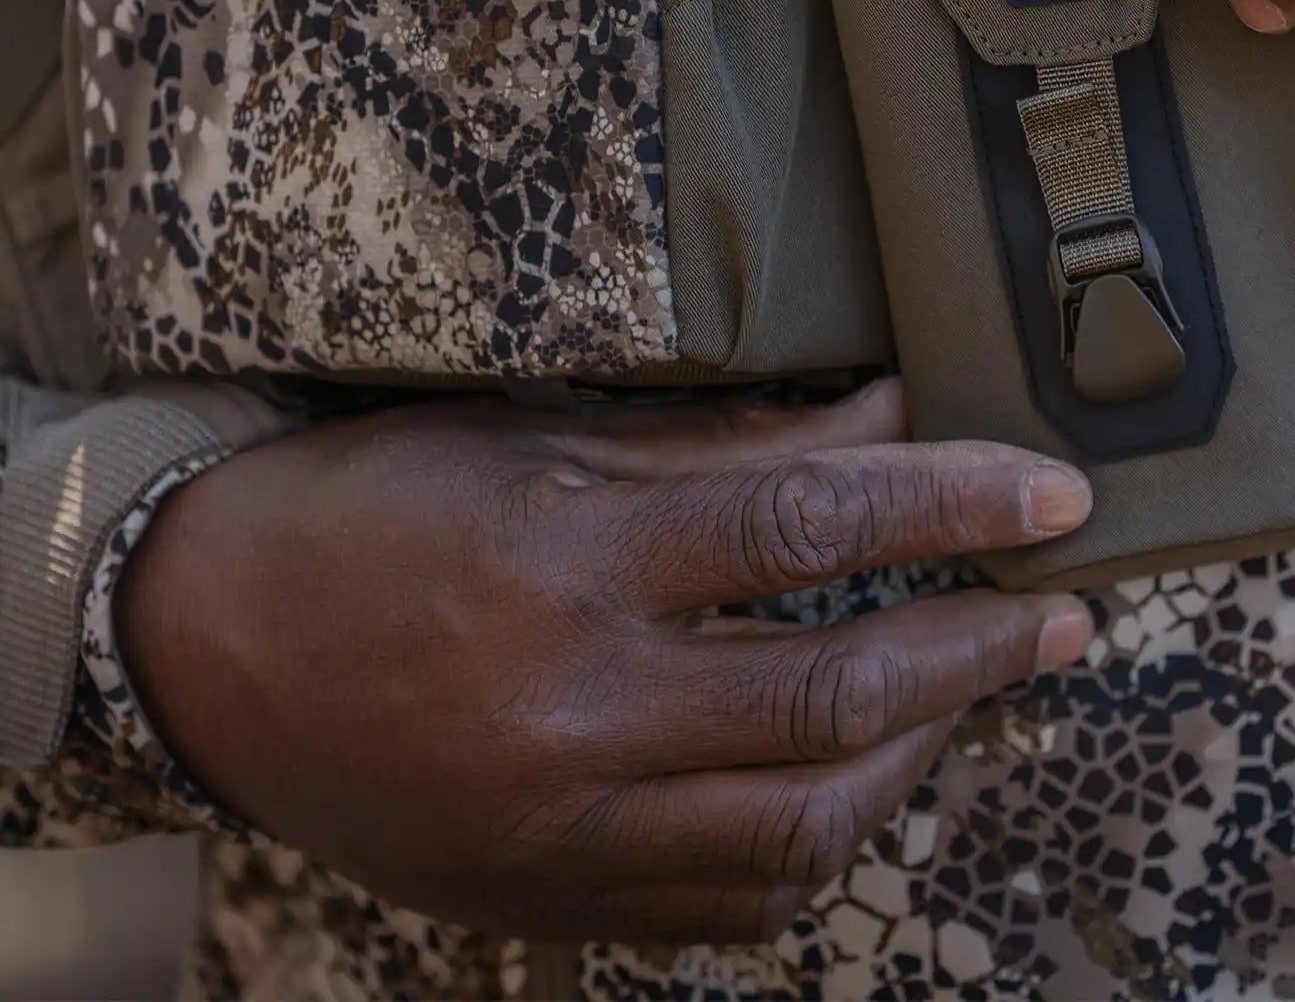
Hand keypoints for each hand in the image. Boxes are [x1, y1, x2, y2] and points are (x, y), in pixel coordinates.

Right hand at [116, 380, 1091, 943]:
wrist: (205, 644)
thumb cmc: (380, 508)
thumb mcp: (549, 441)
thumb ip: (736, 445)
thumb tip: (894, 416)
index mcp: (571, 562)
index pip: (813, 526)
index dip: (955, 504)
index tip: (1055, 491)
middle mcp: (574, 710)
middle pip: (835, 693)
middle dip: (979, 648)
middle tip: (1063, 608)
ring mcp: (562, 830)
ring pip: (805, 827)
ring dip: (919, 753)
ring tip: (971, 685)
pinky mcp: (550, 900)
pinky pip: (732, 905)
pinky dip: (824, 841)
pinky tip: (862, 780)